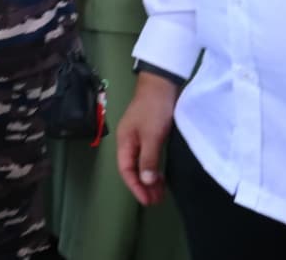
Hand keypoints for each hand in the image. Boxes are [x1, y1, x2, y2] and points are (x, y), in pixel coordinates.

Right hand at [116, 71, 179, 205]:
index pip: (126, 169)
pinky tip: (160, 175)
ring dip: (149, 179)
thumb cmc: (153, 109)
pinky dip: (154, 169)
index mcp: (124, 141)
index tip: (147, 201)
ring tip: (159, 193)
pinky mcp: (150, 133)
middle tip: (155, 201)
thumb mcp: (152, 135)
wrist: (161, 84)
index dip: (135, 186)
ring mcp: (139, 137)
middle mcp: (129, 141)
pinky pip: (148, 157)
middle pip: (132, 168)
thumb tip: (146, 182)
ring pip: (141, 163)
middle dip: (142, 186)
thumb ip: (148, 159)